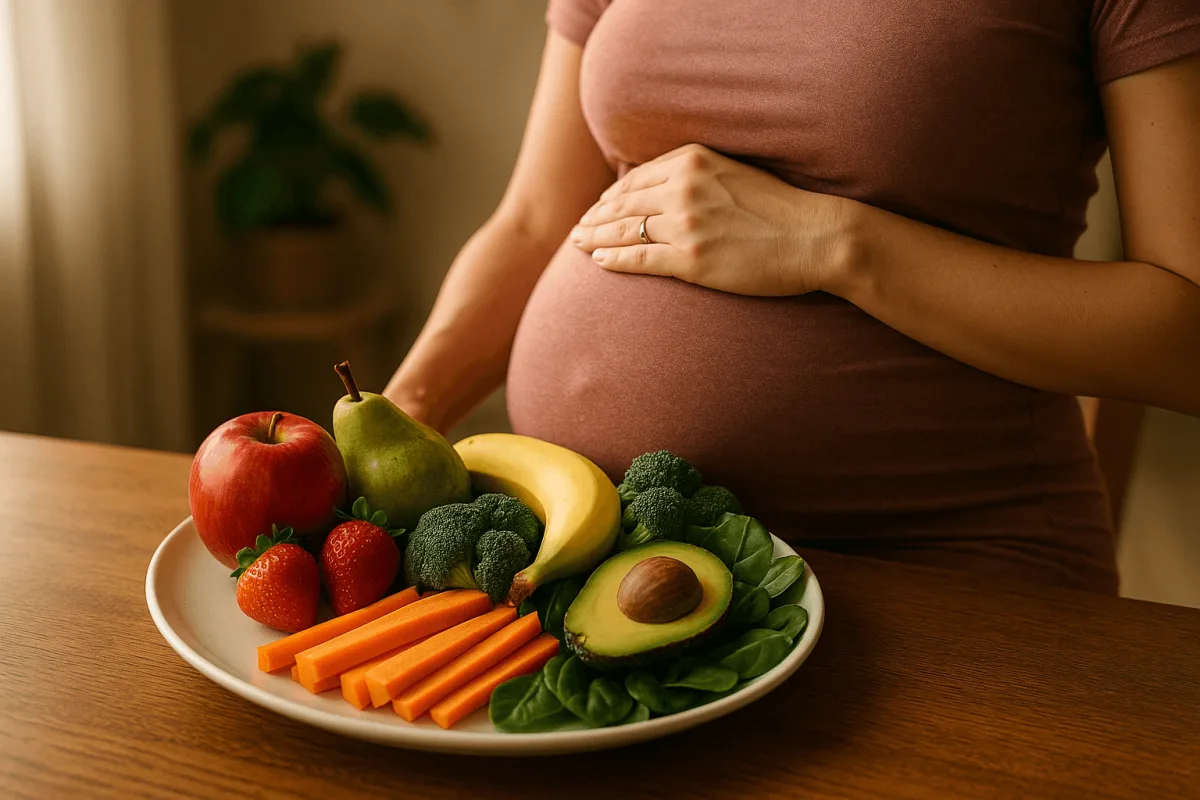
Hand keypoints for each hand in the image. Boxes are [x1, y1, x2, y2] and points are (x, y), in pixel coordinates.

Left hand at [571, 144, 851, 295]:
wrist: (814, 237)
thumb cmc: (782, 210)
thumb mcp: (735, 174)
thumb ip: (699, 176)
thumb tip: (665, 187)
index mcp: (694, 161)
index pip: (638, 178)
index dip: (612, 195)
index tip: (598, 206)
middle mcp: (684, 188)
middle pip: (624, 203)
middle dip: (595, 217)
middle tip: (577, 229)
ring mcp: (686, 225)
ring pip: (625, 229)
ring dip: (595, 237)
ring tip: (578, 244)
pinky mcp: (691, 260)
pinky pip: (639, 258)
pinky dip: (614, 259)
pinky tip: (599, 261)